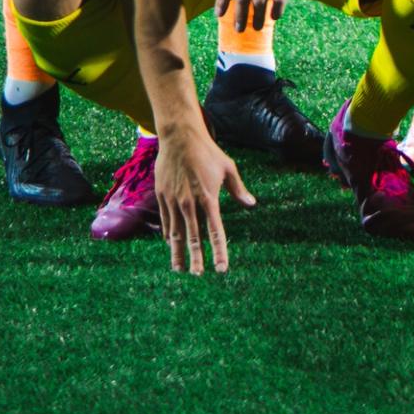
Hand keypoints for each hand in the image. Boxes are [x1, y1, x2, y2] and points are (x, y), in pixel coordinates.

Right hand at [158, 123, 255, 274]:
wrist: (180, 138)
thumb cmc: (207, 152)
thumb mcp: (228, 168)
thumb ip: (238, 189)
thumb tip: (251, 204)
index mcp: (209, 199)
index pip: (215, 232)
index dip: (219, 252)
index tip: (221, 268)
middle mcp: (190, 204)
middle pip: (193, 238)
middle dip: (197, 259)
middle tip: (198, 275)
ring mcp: (173, 201)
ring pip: (176, 233)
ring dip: (178, 252)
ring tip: (180, 269)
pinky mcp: (162, 196)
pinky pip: (165, 221)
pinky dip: (168, 235)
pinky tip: (170, 245)